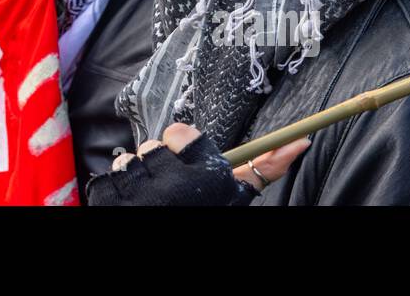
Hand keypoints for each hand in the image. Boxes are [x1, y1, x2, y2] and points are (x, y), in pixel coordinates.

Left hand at [91, 123, 310, 205]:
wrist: (165, 276)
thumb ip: (262, 170)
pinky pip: (110, 175)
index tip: (185, 152)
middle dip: (161, 160)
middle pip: (154, 144)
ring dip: (139, 175)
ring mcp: (138, 189)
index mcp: (205, 179)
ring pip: (130, 158)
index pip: (183, 132)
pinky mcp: (111, 198)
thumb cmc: (207, 216)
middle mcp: (171, 181)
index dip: (183, 142)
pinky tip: (134, 202)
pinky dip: (119, 187)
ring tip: (152, 198)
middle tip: (168, 184)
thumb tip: (298, 143)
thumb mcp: (234, 200)